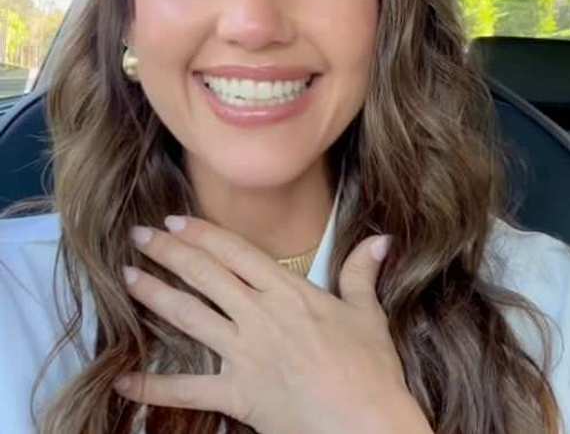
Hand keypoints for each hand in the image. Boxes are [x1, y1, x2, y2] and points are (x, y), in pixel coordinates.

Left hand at [113, 215, 432, 433]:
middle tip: (140, 235)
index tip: (176, 220)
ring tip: (128, 277)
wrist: (363, 419)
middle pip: (206, 275)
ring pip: (189, 316)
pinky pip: (187, 389)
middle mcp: (260, 316)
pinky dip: (153, 387)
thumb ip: (361, 274)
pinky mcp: (236, 392)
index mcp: (290, 293)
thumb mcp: (369, 314)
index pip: (238, 253)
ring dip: (155, 295)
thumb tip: (380, 240)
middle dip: (169, 252)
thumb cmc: (370, 369)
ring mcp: (245, 353)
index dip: (203, 234)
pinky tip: (124, 381)